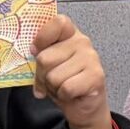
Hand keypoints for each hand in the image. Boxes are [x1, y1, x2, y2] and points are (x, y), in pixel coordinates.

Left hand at [31, 13, 114, 128]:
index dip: (42, 37)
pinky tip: (71, 94)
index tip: (35, 50)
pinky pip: (66, 88)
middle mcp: (82, 42)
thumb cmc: (65, 82)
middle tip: (52, 80)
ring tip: (62, 87)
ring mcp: (91, 58)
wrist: (84, 106)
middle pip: (45, 58)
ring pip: (54, 76)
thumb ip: (41, 53)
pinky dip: (64, 96)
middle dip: (42, 75)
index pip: (57, 23)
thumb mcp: (49, 65)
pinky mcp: (96, 76)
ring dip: (53, 87)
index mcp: (69, 35)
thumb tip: (33, 49)